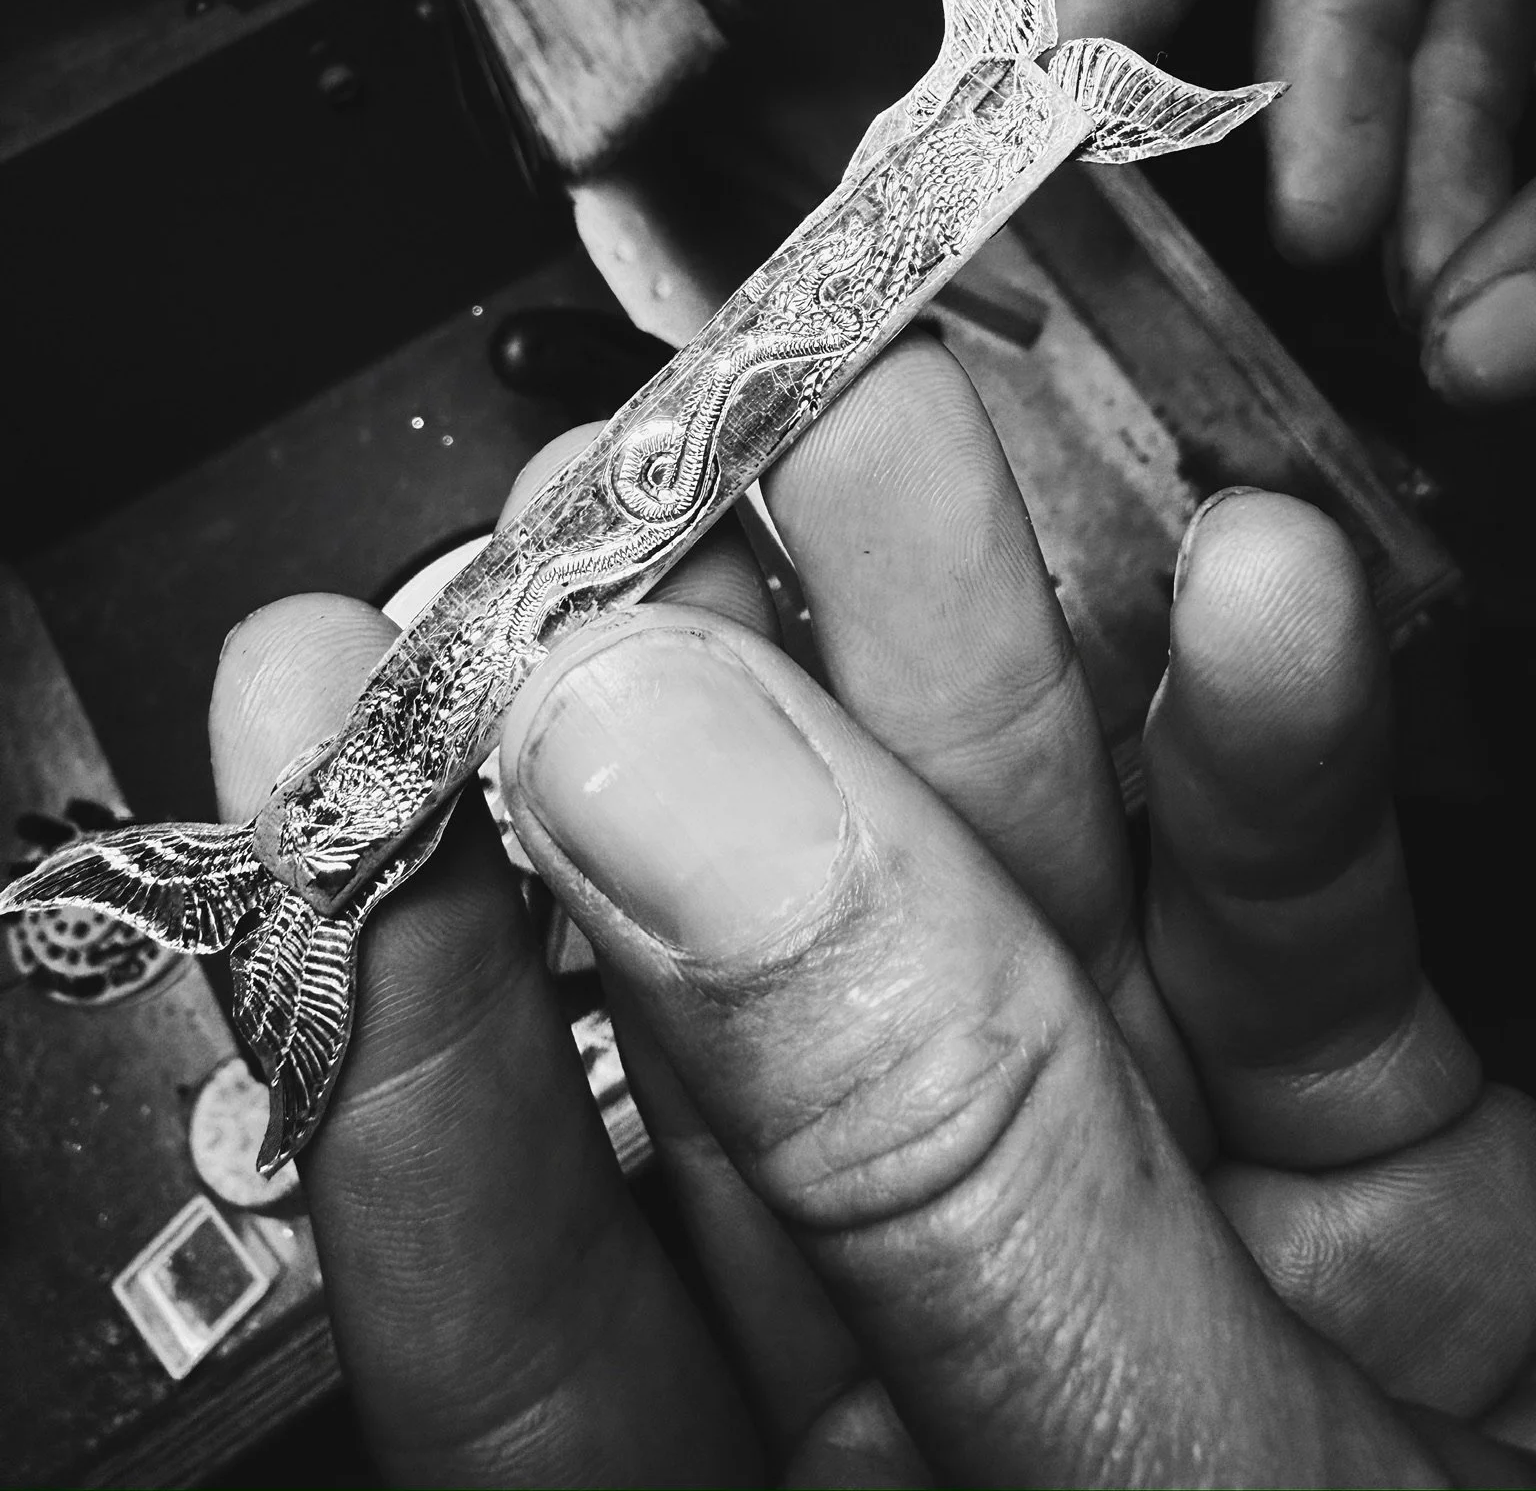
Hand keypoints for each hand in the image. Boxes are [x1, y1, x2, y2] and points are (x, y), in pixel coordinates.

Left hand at [211, 337, 1535, 1483]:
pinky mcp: (1379, 1175)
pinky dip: (1275, 772)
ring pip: (1024, 923)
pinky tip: (1251, 606)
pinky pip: (1294, 950)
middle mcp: (963, 1393)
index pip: (530, 1301)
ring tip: (901, 436)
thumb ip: (929, 1164)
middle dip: (717, 730)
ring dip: (976, 665)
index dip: (412, 996)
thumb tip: (646, 778)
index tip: (338, 714)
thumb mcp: (1177, 1489)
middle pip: (781, 1030)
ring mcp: (1171, 1256)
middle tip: (634, 495)